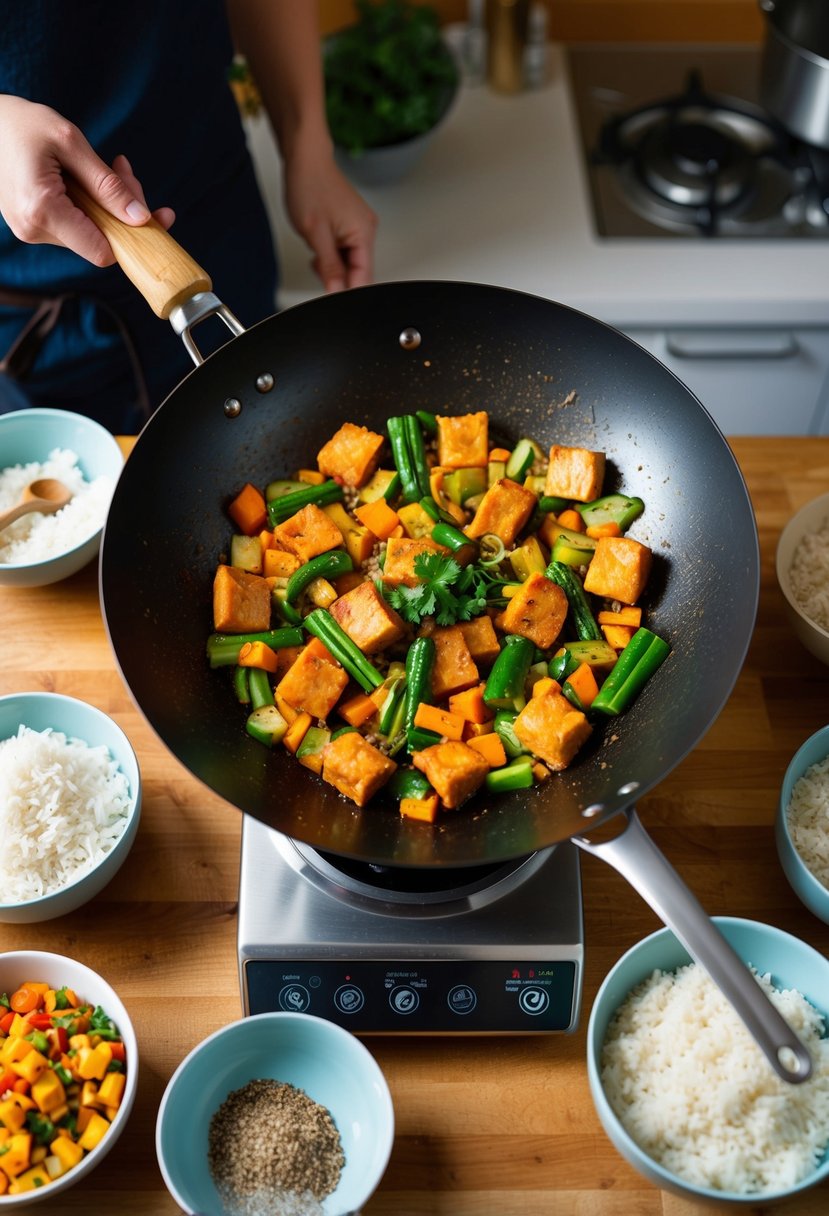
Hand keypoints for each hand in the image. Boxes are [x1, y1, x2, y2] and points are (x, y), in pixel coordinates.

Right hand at [0, 95, 174, 266]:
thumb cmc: (22, 123)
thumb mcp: (70, 143)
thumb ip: (107, 185)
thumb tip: (141, 218)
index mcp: (42, 211)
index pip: (102, 252)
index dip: (131, 236)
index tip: (151, 212)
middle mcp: (33, 230)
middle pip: (100, 242)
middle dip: (123, 210)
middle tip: (126, 169)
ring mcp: (30, 231)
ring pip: (90, 233)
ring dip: (108, 203)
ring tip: (110, 167)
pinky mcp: (32, 225)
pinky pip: (74, 225)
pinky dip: (91, 204)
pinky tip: (90, 177)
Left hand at [282, 146, 377, 291]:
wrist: (305, 160)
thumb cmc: (310, 186)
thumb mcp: (316, 235)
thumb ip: (329, 268)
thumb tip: (336, 292)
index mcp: (364, 233)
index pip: (364, 278)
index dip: (347, 292)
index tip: (332, 297)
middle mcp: (366, 231)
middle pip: (357, 273)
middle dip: (336, 276)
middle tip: (317, 261)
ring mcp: (359, 227)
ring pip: (349, 263)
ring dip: (331, 264)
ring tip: (316, 246)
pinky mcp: (350, 225)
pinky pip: (344, 251)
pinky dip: (331, 253)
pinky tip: (320, 243)